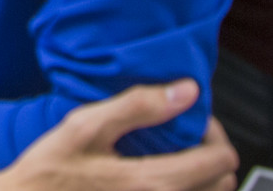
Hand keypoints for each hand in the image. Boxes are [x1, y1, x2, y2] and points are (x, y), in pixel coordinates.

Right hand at [0, 82, 236, 190]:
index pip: (221, 160)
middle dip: (211, 155)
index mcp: (153, 182)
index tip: (191, 119)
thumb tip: (186, 92)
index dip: (214, 132)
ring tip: (175, 158)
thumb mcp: (85, 127)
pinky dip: (184, 189)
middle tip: (185, 137)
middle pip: (223, 184)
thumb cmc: (48, 172)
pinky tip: (158, 177)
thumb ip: (138, 106)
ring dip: (202, 177)